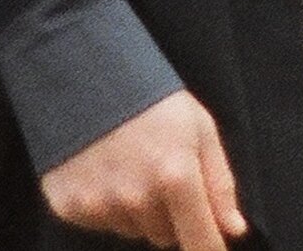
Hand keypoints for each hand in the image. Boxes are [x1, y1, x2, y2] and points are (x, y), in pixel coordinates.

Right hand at [39, 87, 245, 248]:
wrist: (79, 69)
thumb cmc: (148, 96)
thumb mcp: (198, 126)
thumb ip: (219, 183)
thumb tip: (233, 230)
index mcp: (174, 176)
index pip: (202, 244)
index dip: (210, 248)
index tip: (213, 245)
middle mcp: (136, 198)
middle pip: (165, 237)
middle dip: (168, 214)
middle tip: (157, 171)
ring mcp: (99, 204)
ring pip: (132, 230)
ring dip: (135, 209)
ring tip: (127, 164)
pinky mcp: (69, 206)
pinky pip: (100, 223)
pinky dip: (103, 204)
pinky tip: (101, 169)